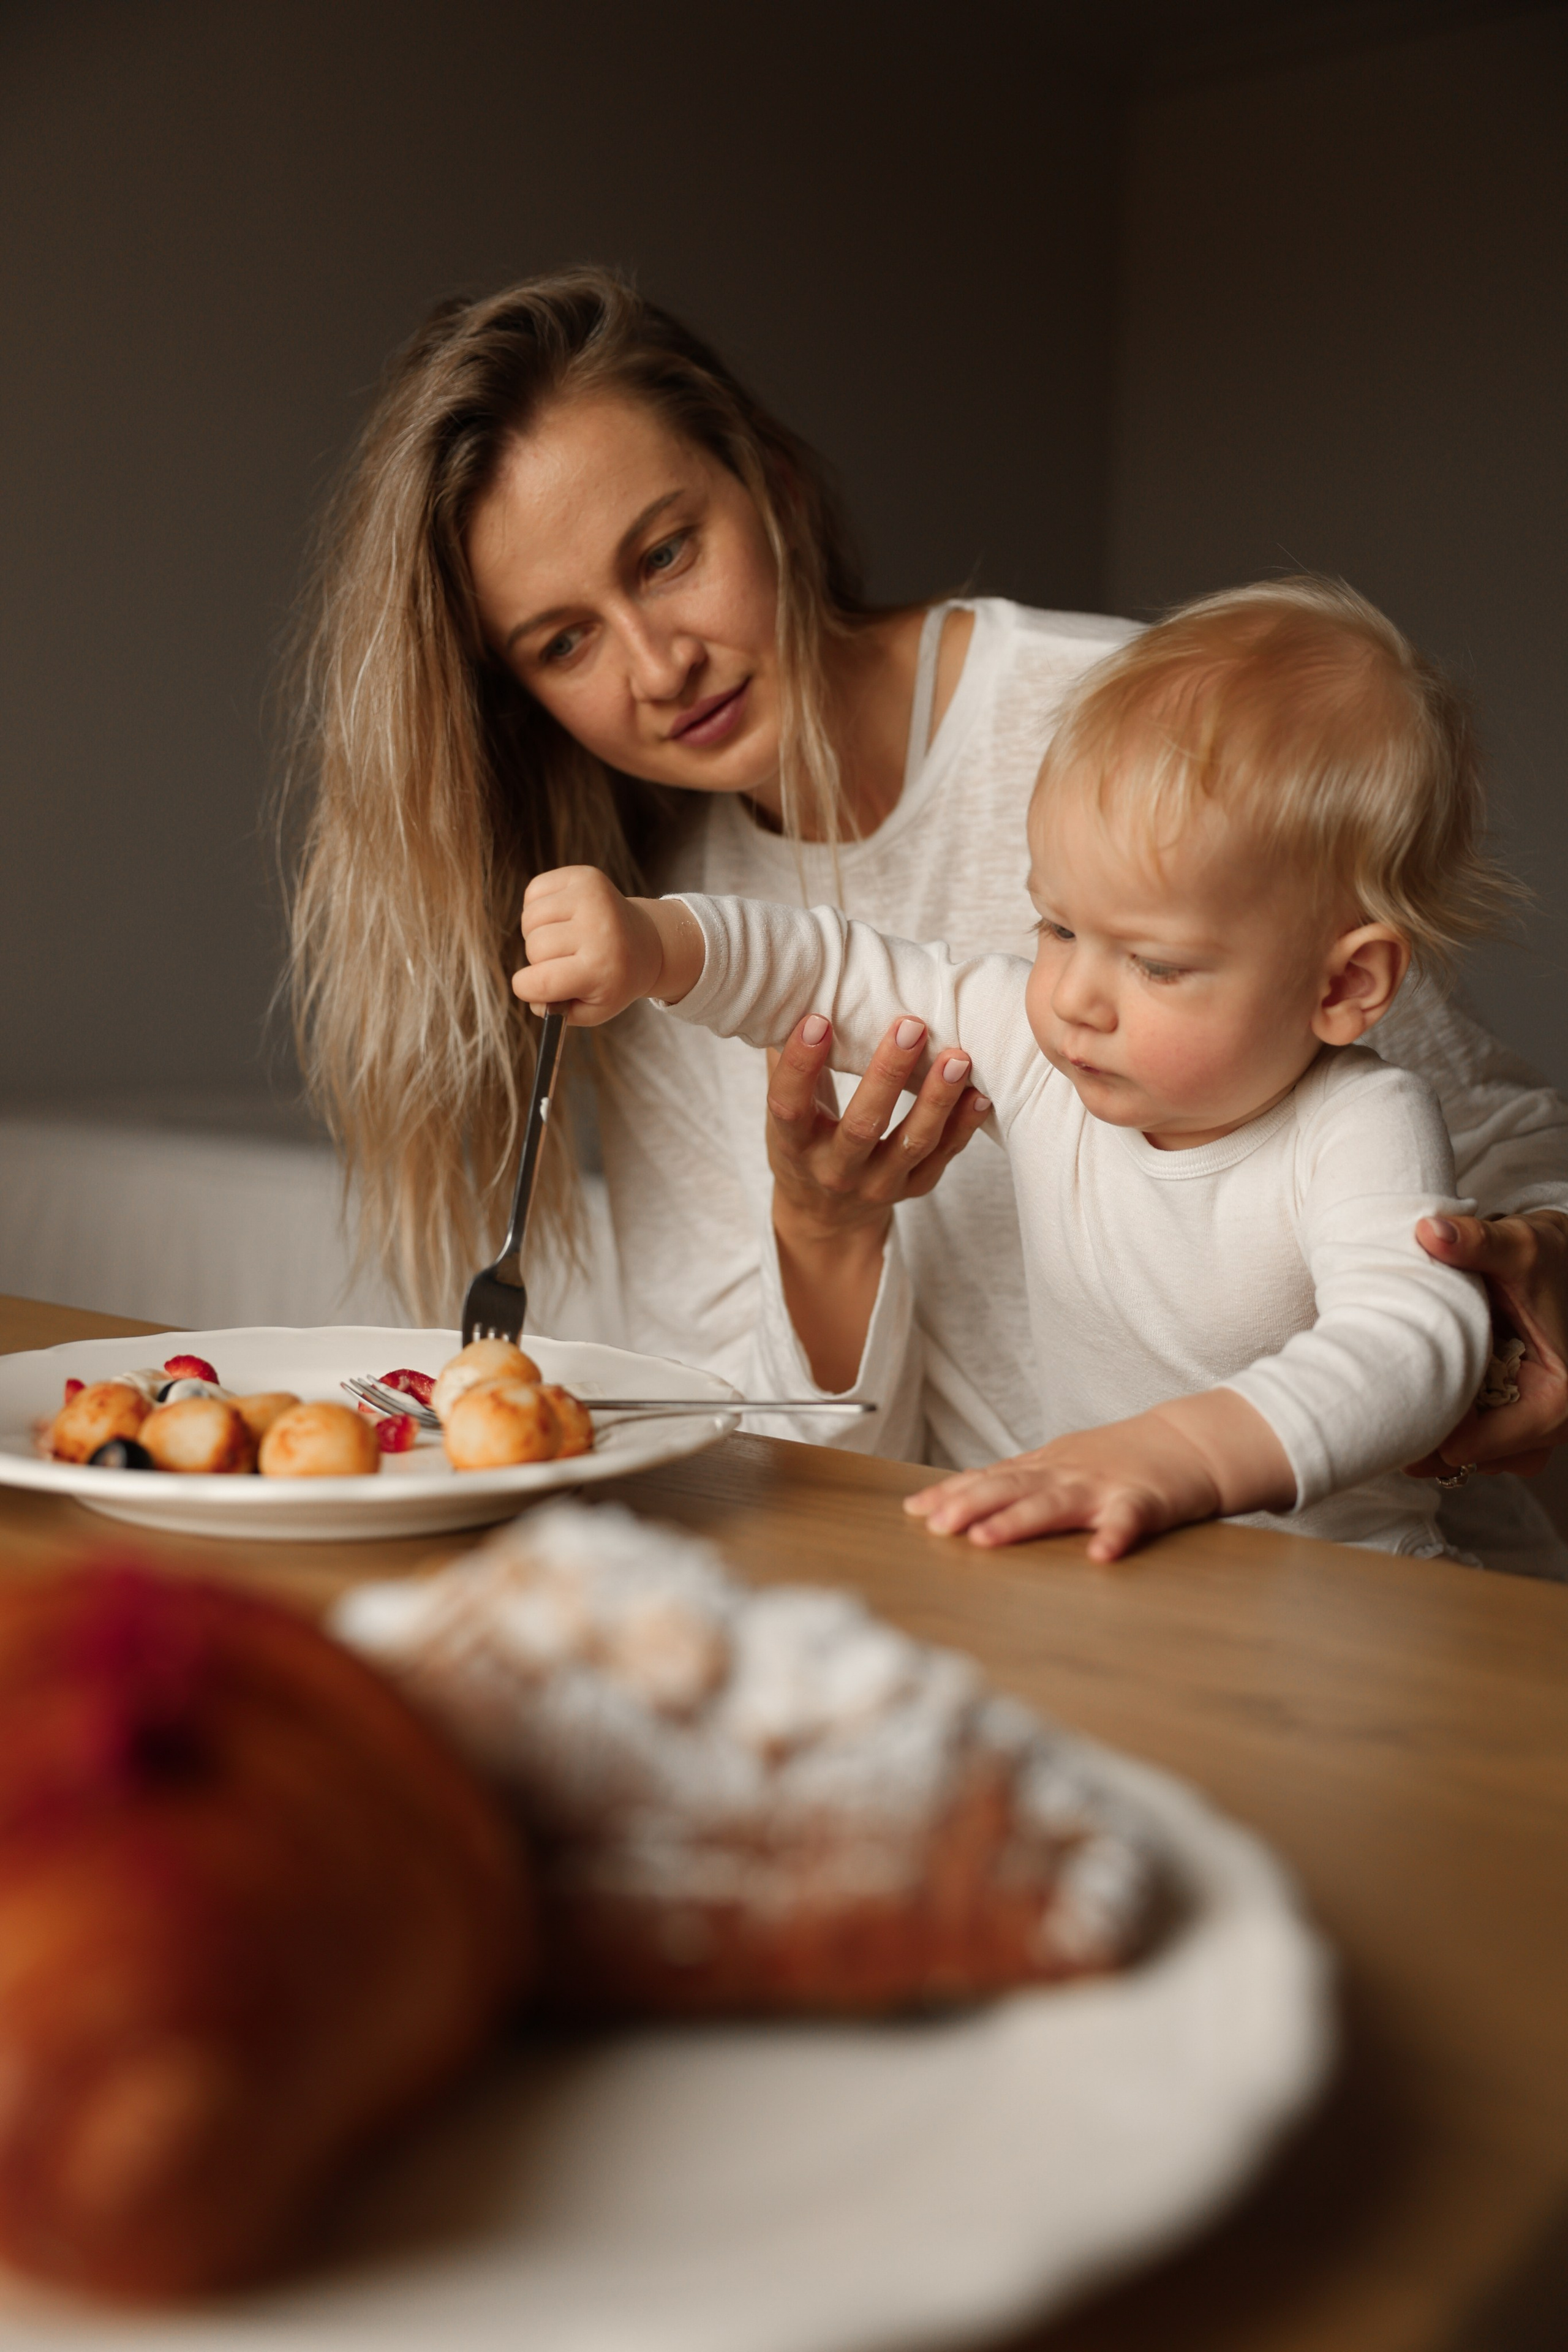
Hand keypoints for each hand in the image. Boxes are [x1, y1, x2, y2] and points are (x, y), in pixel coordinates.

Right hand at [511, 869, 700, 1024]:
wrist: (646, 941)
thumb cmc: (614, 978)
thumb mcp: (594, 1010)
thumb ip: (556, 1013)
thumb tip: (530, 994)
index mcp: (601, 967)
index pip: (539, 981)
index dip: (527, 988)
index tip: (535, 988)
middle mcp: (598, 928)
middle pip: (534, 948)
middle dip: (539, 960)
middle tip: (564, 961)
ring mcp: (591, 896)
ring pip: (530, 918)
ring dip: (537, 932)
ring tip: (563, 938)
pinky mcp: (584, 876)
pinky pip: (534, 891)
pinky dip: (539, 907)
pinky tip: (562, 917)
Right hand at [766, 1012, 990, 1244]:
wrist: (826, 1214)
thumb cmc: (804, 1142)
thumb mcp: (786, 1113)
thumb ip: (785, 1061)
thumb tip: (784, 994)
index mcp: (793, 1145)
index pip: (790, 1107)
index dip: (801, 1066)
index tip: (818, 1020)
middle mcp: (834, 1170)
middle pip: (861, 1127)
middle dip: (887, 1076)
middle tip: (911, 1026)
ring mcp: (877, 1184)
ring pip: (911, 1144)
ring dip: (937, 1100)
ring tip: (958, 1057)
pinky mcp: (913, 1189)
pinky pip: (942, 1157)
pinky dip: (963, 1127)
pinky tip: (981, 1094)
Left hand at [903, 1419, 1222, 1560]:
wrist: (1190, 1441)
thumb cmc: (1121, 1459)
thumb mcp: (1062, 1463)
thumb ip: (1017, 1482)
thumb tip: (959, 1499)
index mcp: (1046, 1467)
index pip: (989, 1478)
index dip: (952, 1493)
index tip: (914, 1511)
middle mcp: (1066, 1474)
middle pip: (1011, 1488)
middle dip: (969, 1506)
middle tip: (935, 1526)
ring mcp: (1104, 1486)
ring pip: (1055, 1504)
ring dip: (1019, 1521)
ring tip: (986, 1539)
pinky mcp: (1145, 1502)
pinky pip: (1127, 1521)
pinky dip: (1114, 1536)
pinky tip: (1100, 1556)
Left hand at [1407, 1210, 1567, 1477]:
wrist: (1560, 1265)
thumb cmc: (1546, 1258)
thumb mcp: (1518, 1246)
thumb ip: (1477, 1241)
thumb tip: (1430, 1230)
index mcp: (1558, 1394)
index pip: (1491, 1442)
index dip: (1440, 1435)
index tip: (1396, 1416)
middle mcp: (1552, 1421)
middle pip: (1481, 1459)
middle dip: (1432, 1446)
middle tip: (1379, 1421)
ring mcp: (1533, 1424)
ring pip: (1477, 1459)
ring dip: (1436, 1443)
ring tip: (1390, 1415)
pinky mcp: (1515, 1418)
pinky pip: (1477, 1445)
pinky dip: (1445, 1432)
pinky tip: (1409, 1405)